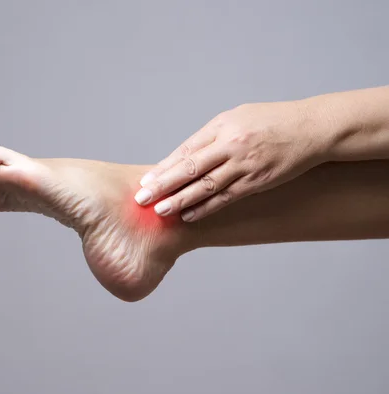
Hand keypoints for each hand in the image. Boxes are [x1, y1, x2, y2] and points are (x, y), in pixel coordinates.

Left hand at [135, 101, 328, 220]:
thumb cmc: (270, 121)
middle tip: (142, 198)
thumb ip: (211, 136)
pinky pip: (227, 197)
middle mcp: (230, 145)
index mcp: (222, 126)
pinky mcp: (257, 182)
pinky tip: (190, 215)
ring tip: (161, 211)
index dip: (164, 167)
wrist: (311, 128)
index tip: (146, 180)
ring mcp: (244, 165)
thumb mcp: (237, 117)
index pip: (186, 150)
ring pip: (206, 186)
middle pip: (190, 168)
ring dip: (181, 200)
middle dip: (164, 185)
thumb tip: (183, 156)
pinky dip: (206, 208)